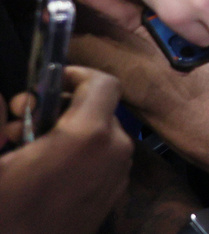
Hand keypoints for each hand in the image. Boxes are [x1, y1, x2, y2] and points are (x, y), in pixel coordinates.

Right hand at [0, 67, 132, 233]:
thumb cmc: (9, 212)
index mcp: (89, 135)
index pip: (103, 83)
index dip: (76, 75)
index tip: (46, 85)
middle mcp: (114, 150)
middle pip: (97, 108)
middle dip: (58, 107)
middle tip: (18, 121)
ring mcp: (119, 174)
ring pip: (99, 132)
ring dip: (66, 130)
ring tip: (25, 148)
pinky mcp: (114, 193)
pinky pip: (102, 156)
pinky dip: (78, 152)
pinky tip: (44, 170)